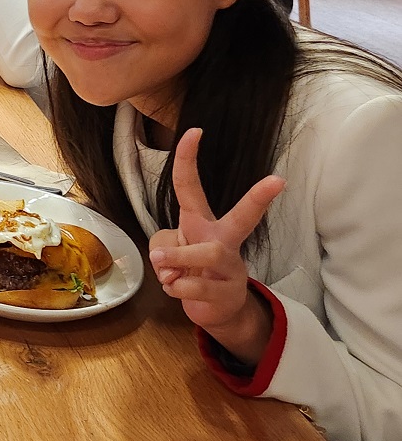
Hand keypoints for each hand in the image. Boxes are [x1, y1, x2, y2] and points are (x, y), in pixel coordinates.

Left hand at [148, 128, 285, 362]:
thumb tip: (170, 267)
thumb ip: (163, 249)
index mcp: (202, 222)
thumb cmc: (191, 267)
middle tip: (278, 180)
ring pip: (205, 254)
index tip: (196, 131)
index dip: (188, 158)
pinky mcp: (228, 293)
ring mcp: (231, 267)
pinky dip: (174, 288)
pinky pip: (192, 286)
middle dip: (258, 199)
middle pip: (242, 218)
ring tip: (164, 268)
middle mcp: (223, 239)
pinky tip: (178, 289)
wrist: (217, 309)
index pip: (191, 186)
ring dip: (176, 258)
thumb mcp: (168, 250)